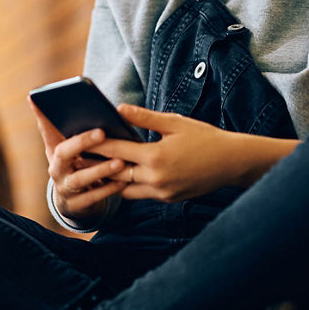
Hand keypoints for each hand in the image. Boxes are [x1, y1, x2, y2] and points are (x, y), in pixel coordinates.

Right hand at [30, 101, 127, 222]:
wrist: (74, 199)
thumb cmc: (75, 165)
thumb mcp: (67, 147)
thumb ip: (61, 126)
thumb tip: (39, 99)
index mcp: (54, 152)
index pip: (51, 134)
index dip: (51, 122)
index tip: (64, 110)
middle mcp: (56, 170)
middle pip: (63, 154)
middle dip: (82, 142)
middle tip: (102, 132)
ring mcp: (65, 189)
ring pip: (80, 179)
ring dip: (99, 169)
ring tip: (120, 161)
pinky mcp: (76, 205)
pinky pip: (93, 197)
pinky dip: (108, 189)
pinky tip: (123, 180)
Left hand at [92, 105, 296, 202]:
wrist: (232, 163)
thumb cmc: (205, 138)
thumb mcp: (175, 123)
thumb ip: (145, 118)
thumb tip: (118, 109)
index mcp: (155, 157)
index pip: (116, 149)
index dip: (95, 144)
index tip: (78, 137)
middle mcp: (155, 179)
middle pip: (115, 172)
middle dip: (96, 164)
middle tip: (76, 156)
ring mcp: (162, 193)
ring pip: (125, 189)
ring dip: (110, 179)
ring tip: (93, 167)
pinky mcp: (167, 200)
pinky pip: (140, 194)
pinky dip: (128, 185)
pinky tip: (119, 175)